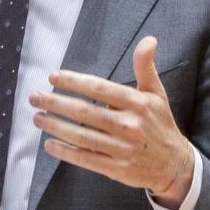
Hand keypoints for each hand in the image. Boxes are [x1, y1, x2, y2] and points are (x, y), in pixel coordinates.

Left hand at [30, 35, 194, 206]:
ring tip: (37, 117)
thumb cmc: (160, 124)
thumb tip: (148, 40)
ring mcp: (122, 149)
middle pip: (84, 112)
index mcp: (137, 103)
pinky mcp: (116, 169)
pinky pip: (85, 158)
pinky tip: (49, 144)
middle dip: (55, 103)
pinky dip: (65, 152)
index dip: (73, 82)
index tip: (53, 77)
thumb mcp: (156, 93)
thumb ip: (146, 67)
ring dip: (55, 126)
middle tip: (35, 97)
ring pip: (81, 136)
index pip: (98, 88)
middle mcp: (129, 125)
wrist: (174, 164)